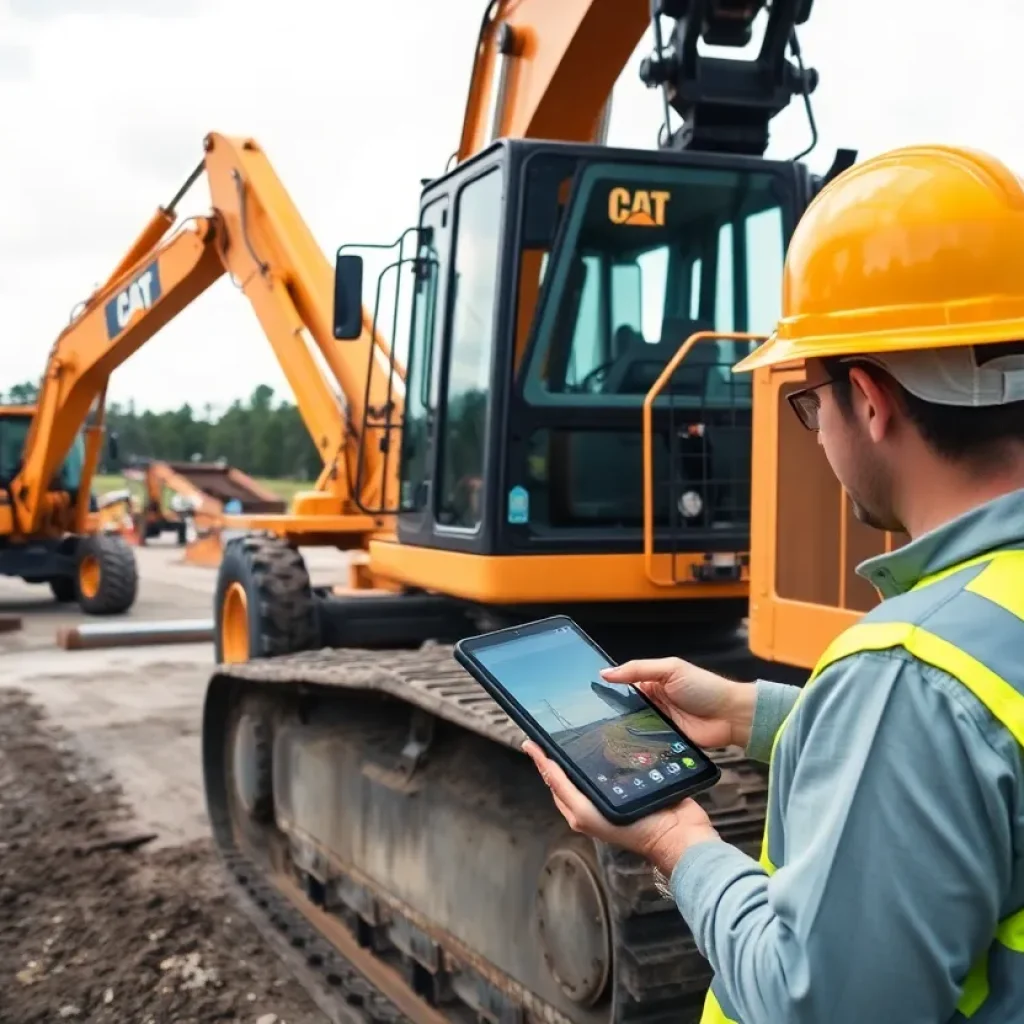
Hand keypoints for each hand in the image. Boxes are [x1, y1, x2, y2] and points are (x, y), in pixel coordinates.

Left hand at [523, 741, 719, 875]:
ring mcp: (614, 791)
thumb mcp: (589, 812)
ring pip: (590, 765)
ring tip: (573, 730)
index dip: (542, 759)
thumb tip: (546, 767)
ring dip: (581, 750)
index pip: (555, 778)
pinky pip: (615, 764)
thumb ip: (567, 791)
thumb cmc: (635, 831)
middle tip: (548, 730)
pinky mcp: (633, 784)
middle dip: (557, 752)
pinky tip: (608, 738)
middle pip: (569, 771)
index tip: (531, 740)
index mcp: (581, 809)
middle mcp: (594, 800)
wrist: (676, 834)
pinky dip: (607, 752)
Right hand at [599, 657, 755, 750]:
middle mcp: (653, 702)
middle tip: (592, 717)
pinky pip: (646, 742)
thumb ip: (638, 669)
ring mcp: (659, 722)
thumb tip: (606, 673)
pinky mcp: (665, 741)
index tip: (588, 693)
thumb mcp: (670, 669)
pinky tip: (625, 746)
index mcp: (652, 682)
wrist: (731, 716)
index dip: (609, 688)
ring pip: (633, 726)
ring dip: (624, 728)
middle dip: (613, 711)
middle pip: (625, 707)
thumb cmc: (705, 687)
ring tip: (604, 733)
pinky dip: (638, 743)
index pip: (624, 684)